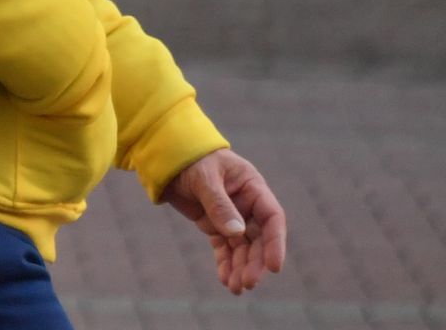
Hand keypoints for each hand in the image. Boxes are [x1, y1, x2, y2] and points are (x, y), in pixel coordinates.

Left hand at [158, 147, 286, 295]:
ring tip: (235, 288)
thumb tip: (237, 232)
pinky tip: (224, 279)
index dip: (275, 242)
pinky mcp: (216, 226)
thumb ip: (219, 204)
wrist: (170, 158)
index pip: (272, 217)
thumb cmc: (192, 160)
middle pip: (258, 238)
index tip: (274, 266)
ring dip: (241, 267)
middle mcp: (247, 204)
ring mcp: (232, 216)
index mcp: (252, 187)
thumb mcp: (204, 179)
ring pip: (243, 247)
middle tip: (248, 283)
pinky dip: (226, 264)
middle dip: (255, 262)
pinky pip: (225, 248)